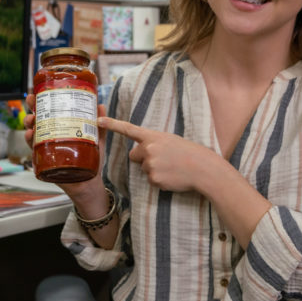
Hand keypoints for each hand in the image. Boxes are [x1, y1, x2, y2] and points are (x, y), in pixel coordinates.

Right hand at [24, 93, 107, 198]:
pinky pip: (33, 150)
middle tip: (31, 100)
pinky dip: (30, 141)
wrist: (89, 183)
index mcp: (63, 128)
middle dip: (32, 108)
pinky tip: (30, 135)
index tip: (38, 91)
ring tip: (31, 119)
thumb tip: (101, 104)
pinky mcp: (45, 160)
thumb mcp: (97, 140)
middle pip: (39, 118)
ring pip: (33, 132)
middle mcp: (52, 136)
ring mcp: (47, 148)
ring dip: (29, 123)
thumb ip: (100, 125)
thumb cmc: (92, 161)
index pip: (51, 111)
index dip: (43, 100)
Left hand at [96, 116, 222, 193]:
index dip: (112, 124)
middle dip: (143, 159)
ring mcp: (150, 164)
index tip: (98, 120)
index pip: (129, 129)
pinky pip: (151, 180)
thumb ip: (154, 143)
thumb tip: (143, 153)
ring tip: (172, 168)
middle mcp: (149, 149)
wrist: (203, 169)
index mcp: (153, 136)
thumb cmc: (190, 153)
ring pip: (145, 169)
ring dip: (155, 170)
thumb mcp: (171, 141)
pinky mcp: (153, 179)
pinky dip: (160, 180)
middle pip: (134, 156)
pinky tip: (172, 177)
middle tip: (163, 159)